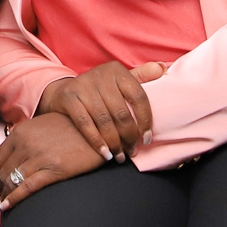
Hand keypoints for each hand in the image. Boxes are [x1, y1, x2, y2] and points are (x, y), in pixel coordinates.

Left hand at [0, 112, 104, 210]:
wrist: (98, 130)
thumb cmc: (72, 127)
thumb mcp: (43, 125)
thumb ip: (23, 137)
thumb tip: (6, 151)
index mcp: (22, 131)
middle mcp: (27, 143)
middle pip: (3, 171)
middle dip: (1, 184)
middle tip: (2, 193)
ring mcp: (39, 157)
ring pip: (12, 181)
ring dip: (5, 194)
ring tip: (5, 201)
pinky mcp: (53, 171)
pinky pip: (26, 188)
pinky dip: (13, 199)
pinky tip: (6, 206)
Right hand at [38, 61, 165, 162]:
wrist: (65, 92)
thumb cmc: (100, 90)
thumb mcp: (119, 80)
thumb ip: (141, 76)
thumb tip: (162, 69)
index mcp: (117, 71)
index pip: (139, 97)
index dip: (145, 121)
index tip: (147, 139)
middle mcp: (100, 75)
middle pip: (121, 112)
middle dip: (129, 137)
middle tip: (132, 152)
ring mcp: (83, 85)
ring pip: (104, 121)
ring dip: (114, 143)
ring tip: (119, 157)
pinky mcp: (68, 97)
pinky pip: (85, 124)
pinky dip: (97, 141)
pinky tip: (105, 153)